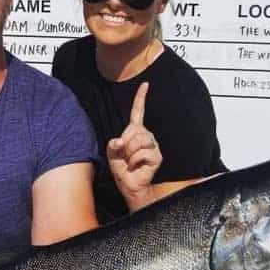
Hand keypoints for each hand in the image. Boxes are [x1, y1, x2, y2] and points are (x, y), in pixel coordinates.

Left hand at [107, 82, 161, 210]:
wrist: (130, 185)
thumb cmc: (122, 169)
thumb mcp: (112, 154)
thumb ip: (112, 145)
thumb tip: (119, 141)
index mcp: (135, 132)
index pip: (138, 111)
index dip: (141, 98)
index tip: (145, 84)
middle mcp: (146, 136)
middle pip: (134, 130)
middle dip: (125, 144)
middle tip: (124, 156)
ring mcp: (153, 145)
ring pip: (138, 140)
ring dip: (129, 153)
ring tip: (130, 161)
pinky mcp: (157, 156)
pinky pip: (142, 153)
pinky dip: (134, 160)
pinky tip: (136, 166)